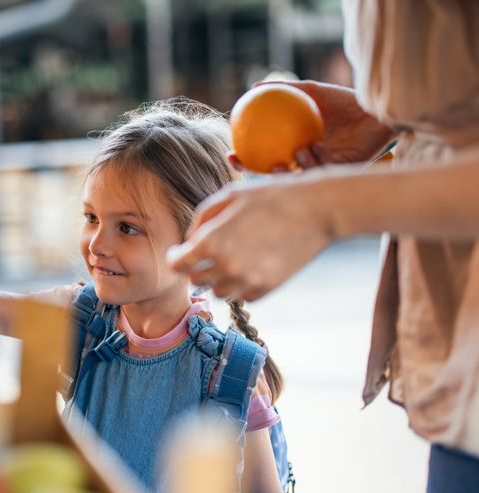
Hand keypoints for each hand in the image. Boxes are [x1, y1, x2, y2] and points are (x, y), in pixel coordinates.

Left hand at [168, 178, 334, 300]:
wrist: (316, 210)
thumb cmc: (270, 197)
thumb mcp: (229, 196)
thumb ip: (202, 219)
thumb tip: (190, 240)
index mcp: (211, 241)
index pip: (177, 264)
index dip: (176, 258)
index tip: (181, 254)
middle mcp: (226, 266)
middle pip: (196, 281)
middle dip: (197, 268)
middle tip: (208, 255)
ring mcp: (247, 280)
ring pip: (219, 293)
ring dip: (219, 279)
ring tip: (232, 260)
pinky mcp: (267, 288)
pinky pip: (243, 296)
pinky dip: (242, 286)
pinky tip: (250, 267)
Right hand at [230, 81, 396, 170]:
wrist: (376, 111)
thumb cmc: (346, 101)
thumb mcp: (312, 91)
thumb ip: (286, 89)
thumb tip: (254, 86)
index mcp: (293, 149)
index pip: (263, 158)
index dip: (245, 160)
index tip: (231, 153)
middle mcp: (304, 163)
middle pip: (274, 175)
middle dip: (255, 174)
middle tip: (243, 164)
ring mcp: (320, 171)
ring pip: (296, 179)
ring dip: (287, 171)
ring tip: (282, 159)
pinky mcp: (340, 174)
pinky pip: (320, 171)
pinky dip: (313, 160)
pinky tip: (310, 147)